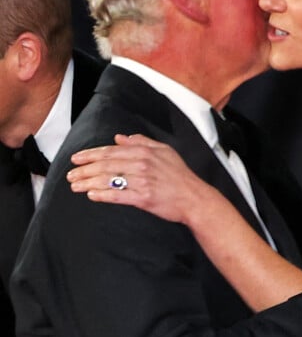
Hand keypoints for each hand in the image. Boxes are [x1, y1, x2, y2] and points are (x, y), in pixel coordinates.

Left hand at [68, 134, 210, 223]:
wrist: (195, 198)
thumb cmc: (180, 176)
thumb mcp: (165, 151)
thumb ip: (142, 142)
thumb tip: (120, 137)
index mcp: (145, 152)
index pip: (111, 151)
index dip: (91, 154)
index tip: (76, 158)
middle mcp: (142, 164)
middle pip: (106, 165)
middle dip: (84, 169)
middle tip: (71, 174)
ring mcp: (142, 182)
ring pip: (108, 180)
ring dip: (88, 183)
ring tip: (75, 186)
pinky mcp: (143, 198)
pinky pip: (118, 196)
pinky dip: (102, 195)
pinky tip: (92, 196)